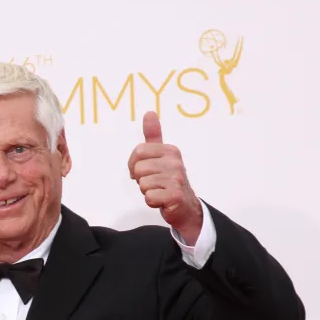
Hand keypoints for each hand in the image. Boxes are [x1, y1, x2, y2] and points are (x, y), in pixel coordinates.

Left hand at [128, 112, 202, 244]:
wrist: (185, 206)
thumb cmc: (168, 181)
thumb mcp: (162, 156)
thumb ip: (154, 136)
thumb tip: (149, 112)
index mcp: (170, 150)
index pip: (138, 152)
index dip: (134, 165)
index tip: (144, 171)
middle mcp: (175, 162)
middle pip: (138, 169)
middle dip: (141, 179)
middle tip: (154, 183)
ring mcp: (177, 179)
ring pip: (143, 184)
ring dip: (147, 191)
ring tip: (159, 191)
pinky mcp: (175, 196)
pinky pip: (149, 197)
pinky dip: (152, 201)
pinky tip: (162, 200)